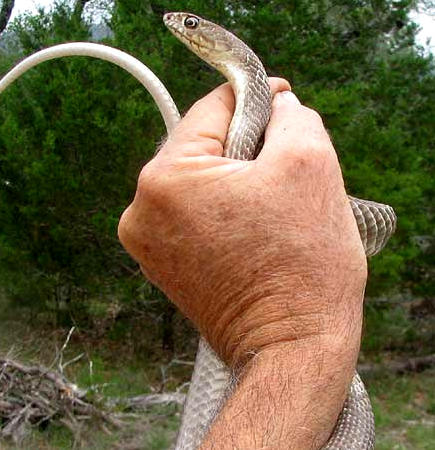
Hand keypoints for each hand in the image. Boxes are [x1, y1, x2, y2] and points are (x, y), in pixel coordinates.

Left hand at [118, 80, 366, 366]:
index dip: (257, 99)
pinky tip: (258, 236)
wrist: (291, 350)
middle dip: (248, 150)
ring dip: (239, 185)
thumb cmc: (302, 264)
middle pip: (203, 149)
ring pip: (202, 186)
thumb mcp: (309, 162)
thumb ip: (290, 115)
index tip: (286, 102)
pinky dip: (227, 217)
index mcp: (164, 179)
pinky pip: (197, 222)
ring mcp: (148, 247)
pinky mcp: (165, 271)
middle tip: (288, 170)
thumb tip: (277, 105)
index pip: (212, 109)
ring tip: (275, 213)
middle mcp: (140, 213)